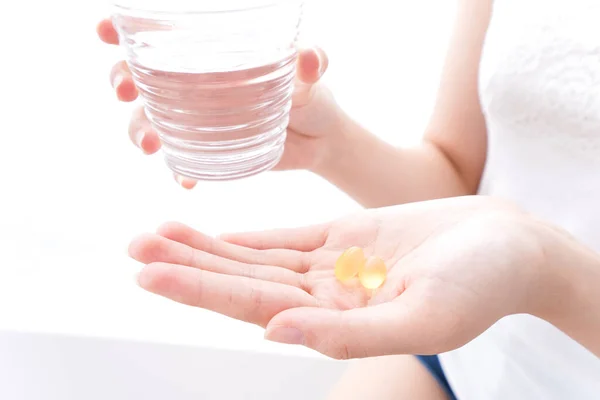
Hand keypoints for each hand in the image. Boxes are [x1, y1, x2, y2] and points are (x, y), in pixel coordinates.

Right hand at [96, 19, 341, 188]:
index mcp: (210, 57)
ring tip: (149, 144)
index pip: (160, 38)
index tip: (106, 32)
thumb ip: (310, 64)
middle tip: (124, 90)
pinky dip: (178, 171)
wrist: (320, 138)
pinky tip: (185, 181)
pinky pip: (182, 161)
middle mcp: (195, 85)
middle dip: (122, 79)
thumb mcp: (310, 77)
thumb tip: (312, 58)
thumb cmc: (310, 94)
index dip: (126, 33)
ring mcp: (198, 120)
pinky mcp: (208, 151)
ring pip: (150, 121)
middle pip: (140, 77)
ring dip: (140, 130)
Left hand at [129, 196, 547, 358]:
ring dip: (206, 248)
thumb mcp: (424, 318)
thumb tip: (277, 335)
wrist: (510, 246)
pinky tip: (211, 235)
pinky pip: (285, 239)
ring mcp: (331, 268)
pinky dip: (246, 237)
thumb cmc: (481, 286)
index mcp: (339, 324)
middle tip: (135, 249)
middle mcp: (325, 299)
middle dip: (187, 267)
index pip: (254, 308)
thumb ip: (349, 333)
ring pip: (255, 260)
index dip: (200, 290)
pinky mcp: (344, 238)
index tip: (148, 274)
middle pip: (242, 283)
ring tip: (156, 234)